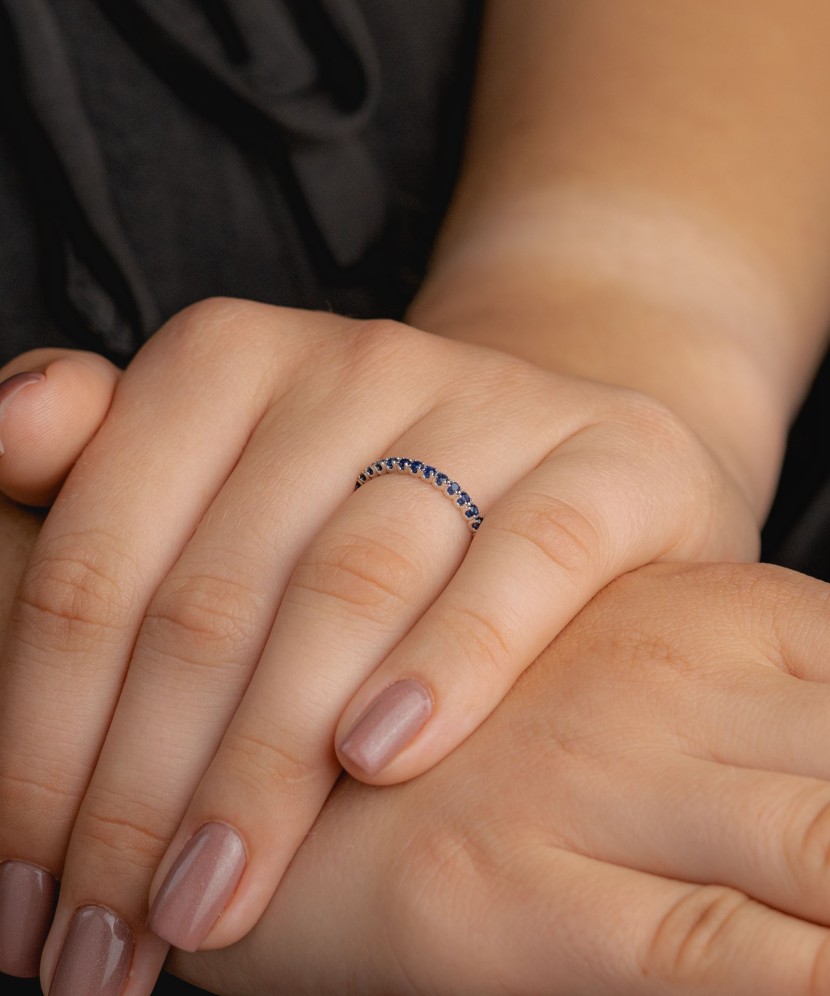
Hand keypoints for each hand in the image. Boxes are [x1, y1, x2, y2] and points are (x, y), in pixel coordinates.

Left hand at [0, 299, 754, 991]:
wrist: (561, 453)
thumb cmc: (365, 491)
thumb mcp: (227, 469)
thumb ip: (103, 461)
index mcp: (228, 360)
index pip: (98, 565)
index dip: (38, 739)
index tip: (25, 888)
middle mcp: (353, 364)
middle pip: (213, 597)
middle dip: (141, 793)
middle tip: (109, 942)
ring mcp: (486, 403)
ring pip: (350, 588)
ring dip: (267, 765)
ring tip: (215, 900)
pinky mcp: (608, 459)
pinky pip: (522, 561)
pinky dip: (450, 661)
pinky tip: (383, 760)